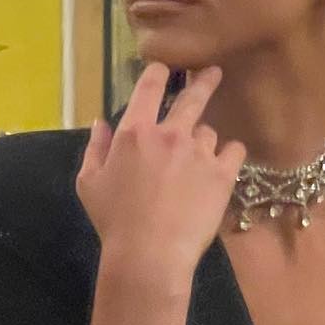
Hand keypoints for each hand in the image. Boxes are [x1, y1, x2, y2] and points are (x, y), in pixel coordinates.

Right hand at [76, 64, 244, 275]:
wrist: (149, 255)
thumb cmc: (114, 221)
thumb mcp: (89, 183)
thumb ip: (95, 148)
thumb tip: (101, 123)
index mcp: (135, 132)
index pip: (149, 87)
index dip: (158, 72)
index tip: (165, 69)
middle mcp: (170, 133)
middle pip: (192, 97)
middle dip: (204, 81)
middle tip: (213, 73)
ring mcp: (199, 152)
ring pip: (208, 131)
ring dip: (203, 140)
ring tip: (197, 160)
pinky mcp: (223, 173)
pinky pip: (234, 150)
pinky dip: (229, 155)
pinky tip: (224, 165)